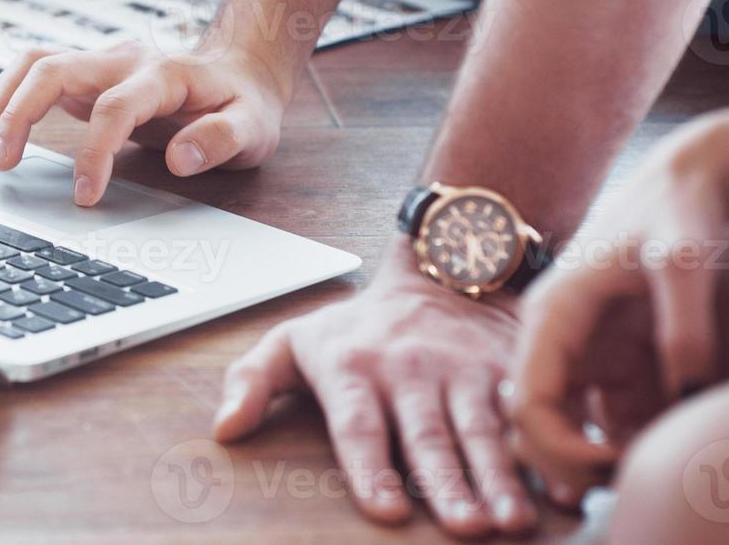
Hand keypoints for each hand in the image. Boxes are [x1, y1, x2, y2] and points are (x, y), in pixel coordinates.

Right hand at [0, 41, 288, 205]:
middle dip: (19, 113)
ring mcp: (101, 62)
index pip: (114, 107)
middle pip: (53, 67)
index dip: (94, 152)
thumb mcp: (253, 127)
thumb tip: (181, 159)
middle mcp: (124, 60)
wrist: (239, 69)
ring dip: (3, 99)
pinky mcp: (86, 72)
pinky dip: (9, 97)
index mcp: (163, 74)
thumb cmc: (243, 104)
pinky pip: (35, 71)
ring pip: (34, 61)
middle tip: (3, 163)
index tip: (84, 196)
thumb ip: (221, 140)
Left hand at [214, 240, 536, 536]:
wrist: (439, 269)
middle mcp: (410, 371)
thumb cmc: (358, 328)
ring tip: (512, 520)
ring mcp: (463, 370)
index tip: (385, 509)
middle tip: (465, 526)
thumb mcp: (293, 340)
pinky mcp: (508, 370)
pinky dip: (550, 446)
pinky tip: (563, 484)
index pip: (360, 424)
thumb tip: (225, 428)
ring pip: (483, 428)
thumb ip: (253, 381)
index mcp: (354, 369)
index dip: (371, 467)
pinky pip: (529, 410)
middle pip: (428, 433)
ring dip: (500, 476)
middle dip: (448, 481)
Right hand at [508, 111, 728, 505]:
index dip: (561, 450)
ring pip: (579, 431)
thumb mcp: (683, 258)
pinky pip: (620, 419)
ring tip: (655, 473)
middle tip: (628, 486)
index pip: (528, 406)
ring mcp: (592, 353)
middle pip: (541, 429)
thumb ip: (682, 324)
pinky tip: (668, 452)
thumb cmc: (678, 208)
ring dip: (607, 462)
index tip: (613, 467)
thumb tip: (681, 389)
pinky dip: (636, 445)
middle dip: (575, 467)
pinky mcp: (624, 361)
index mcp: (553, 317)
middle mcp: (561, 341)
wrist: (695, 177)